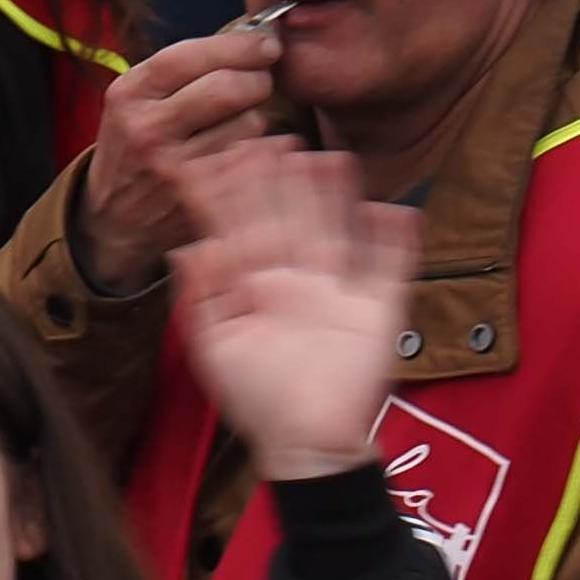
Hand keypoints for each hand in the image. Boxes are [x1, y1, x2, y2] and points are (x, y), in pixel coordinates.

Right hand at [75, 22, 284, 296]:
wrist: (116, 220)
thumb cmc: (137, 147)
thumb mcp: (137, 101)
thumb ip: (181, 70)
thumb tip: (252, 39)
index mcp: (128, 94)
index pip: (189, 56)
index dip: (237, 45)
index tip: (266, 44)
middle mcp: (146, 128)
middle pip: (227, 88)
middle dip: (258, 78)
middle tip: (263, 81)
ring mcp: (172, 166)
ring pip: (248, 123)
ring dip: (257, 117)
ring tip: (241, 122)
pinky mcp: (199, 196)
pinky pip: (253, 157)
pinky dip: (259, 149)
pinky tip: (244, 151)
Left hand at [165, 138, 414, 481]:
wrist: (305, 444)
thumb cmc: (256, 398)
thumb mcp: (217, 346)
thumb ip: (202, 297)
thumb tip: (183, 248)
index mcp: (259, 282)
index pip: (244, 228)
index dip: (233, 193)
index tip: (220, 154)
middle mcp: (300, 277)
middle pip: (290, 218)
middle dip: (280, 180)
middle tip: (270, 135)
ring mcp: (340, 290)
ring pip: (337, 231)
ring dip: (335, 197)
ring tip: (329, 156)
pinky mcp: (378, 310)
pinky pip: (390, 269)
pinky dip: (396, 243)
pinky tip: (394, 209)